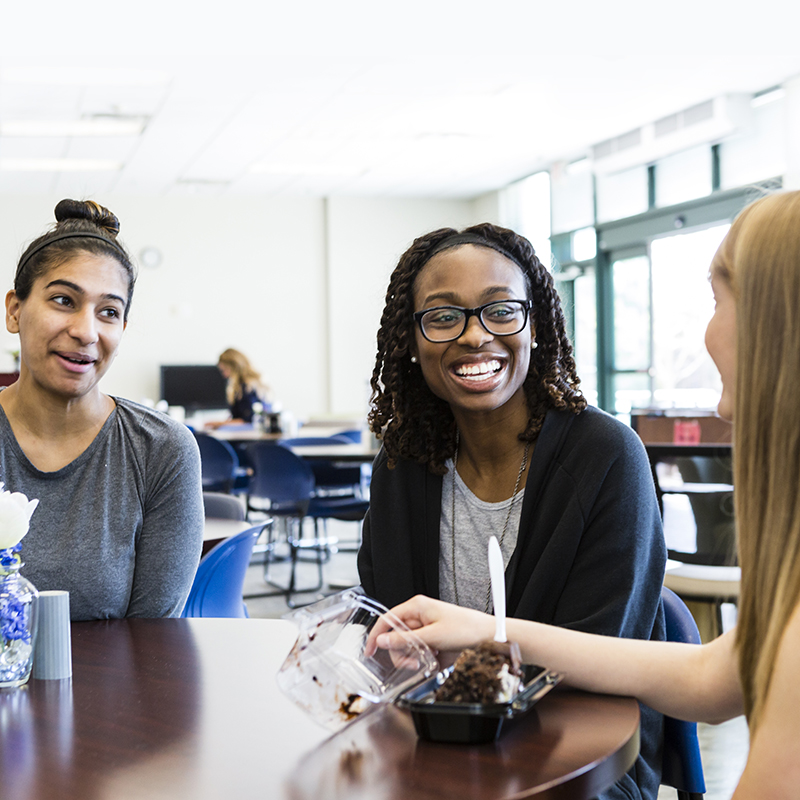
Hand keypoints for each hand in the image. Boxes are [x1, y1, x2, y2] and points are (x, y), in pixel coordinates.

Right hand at [365, 595, 494, 658]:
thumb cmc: (466, 628)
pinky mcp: (434, 639)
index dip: (376, 634)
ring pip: (407, 646)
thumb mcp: (432, 636)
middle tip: (413, 662)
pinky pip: (419, 650)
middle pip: (396, 636)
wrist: (489, 637)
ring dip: (412, 657)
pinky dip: (423, 658)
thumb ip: (405, 640)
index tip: (369, 651)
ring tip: (427, 661)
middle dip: (401, 652)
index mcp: (417, 607)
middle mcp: (419, 616)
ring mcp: (426, 628)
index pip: (387, 618)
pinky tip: (435, 660)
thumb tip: (382, 641)